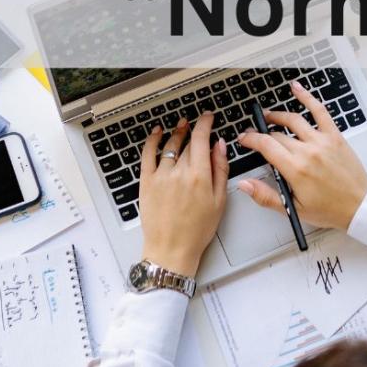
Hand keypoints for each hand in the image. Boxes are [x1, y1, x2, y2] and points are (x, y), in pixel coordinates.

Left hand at [138, 113, 227, 277]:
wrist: (171, 249)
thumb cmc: (196, 230)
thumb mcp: (219, 201)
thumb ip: (221, 170)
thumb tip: (220, 147)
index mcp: (199, 176)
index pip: (202, 139)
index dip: (205, 123)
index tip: (208, 117)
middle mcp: (179, 172)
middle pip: (188, 143)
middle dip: (194, 132)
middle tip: (198, 125)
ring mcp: (160, 176)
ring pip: (169, 146)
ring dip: (176, 133)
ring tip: (181, 127)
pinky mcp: (146, 182)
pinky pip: (147, 154)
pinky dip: (152, 140)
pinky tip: (156, 133)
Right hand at [235, 82, 366, 230]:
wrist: (359, 205)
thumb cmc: (330, 209)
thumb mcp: (293, 209)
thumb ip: (266, 195)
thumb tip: (245, 185)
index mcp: (296, 169)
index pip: (265, 145)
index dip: (251, 139)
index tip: (244, 139)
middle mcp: (308, 151)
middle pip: (277, 134)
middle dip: (262, 132)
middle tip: (255, 133)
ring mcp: (322, 141)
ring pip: (293, 120)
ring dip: (278, 115)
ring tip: (268, 116)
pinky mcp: (334, 136)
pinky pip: (320, 111)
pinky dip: (307, 97)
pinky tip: (297, 89)